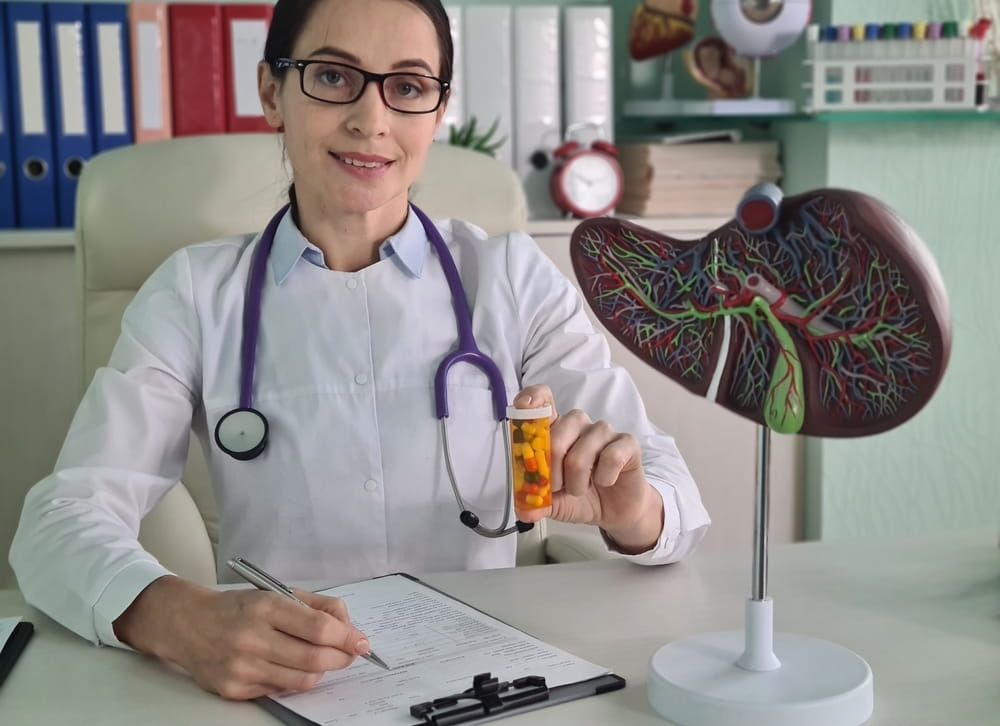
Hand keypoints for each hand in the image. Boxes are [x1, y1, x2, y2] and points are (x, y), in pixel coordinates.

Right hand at [114, 576, 371, 699]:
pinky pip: (281, 690)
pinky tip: (291, 665)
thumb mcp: (276, 592)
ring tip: (322, 658)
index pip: (318, 628)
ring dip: (322, 671)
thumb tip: (350, 627)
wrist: (186, 624)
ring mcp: (241, 667)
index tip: (362, 641)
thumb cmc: (238, 607)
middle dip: (342, 657)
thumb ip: (317, 606)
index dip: (347, 637)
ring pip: (302, 680)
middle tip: (350, 653)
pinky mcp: (234, 689)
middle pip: (315, 658)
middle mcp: (251, 638)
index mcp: (265, 606)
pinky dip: (295, 679)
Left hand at [511, 385, 663, 552]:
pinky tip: (605, 481)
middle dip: (552, 472)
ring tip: (581, 489)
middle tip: (557, 488)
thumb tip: (525, 512)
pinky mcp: (626, 442)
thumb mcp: (553, 502)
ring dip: (577, 482)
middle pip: (556, 438)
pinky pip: (611, 457)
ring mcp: (603, 431)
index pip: (542, 399)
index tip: (523, 408)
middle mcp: (578, 423)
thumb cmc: (581, 495)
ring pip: (581, 454)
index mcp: (555, 429)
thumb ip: (537, 503)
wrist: (614, 510)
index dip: (532, 399)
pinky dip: (604, 478)